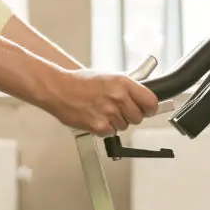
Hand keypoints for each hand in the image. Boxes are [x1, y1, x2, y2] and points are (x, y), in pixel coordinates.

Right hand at [45, 68, 159, 135]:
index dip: (149, 108)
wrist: (59, 89)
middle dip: (130, 115)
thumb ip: (126, 87)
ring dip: (116, 122)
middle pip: (139, 117)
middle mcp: (118, 97)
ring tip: (102, 111)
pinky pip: (111, 132)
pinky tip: (96, 117)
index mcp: (123, 83)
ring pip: (125, 126)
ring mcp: (109, 112)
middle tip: (119, 109)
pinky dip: (105, 128)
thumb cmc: (79, 82)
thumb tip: (141, 96)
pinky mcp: (100, 126)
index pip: (150, 102)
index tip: (147, 109)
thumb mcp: (108, 77)